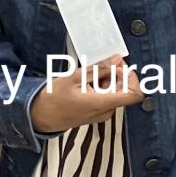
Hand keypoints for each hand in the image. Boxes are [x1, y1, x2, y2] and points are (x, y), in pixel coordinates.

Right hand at [29, 55, 143, 134]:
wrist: (41, 116)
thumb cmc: (54, 100)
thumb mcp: (75, 77)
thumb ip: (99, 69)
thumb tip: (116, 60)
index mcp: (103, 103)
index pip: (135, 94)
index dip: (132, 77)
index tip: (120, 67)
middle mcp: (106, 111)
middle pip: (125, 89)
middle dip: (116, 74)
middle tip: (102, 63)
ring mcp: (102, 113)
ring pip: (115, 92)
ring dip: (107, 79)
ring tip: (89, 74)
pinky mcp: (97, 112)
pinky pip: (107, 96)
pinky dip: (101, 85)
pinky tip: (86, 81)